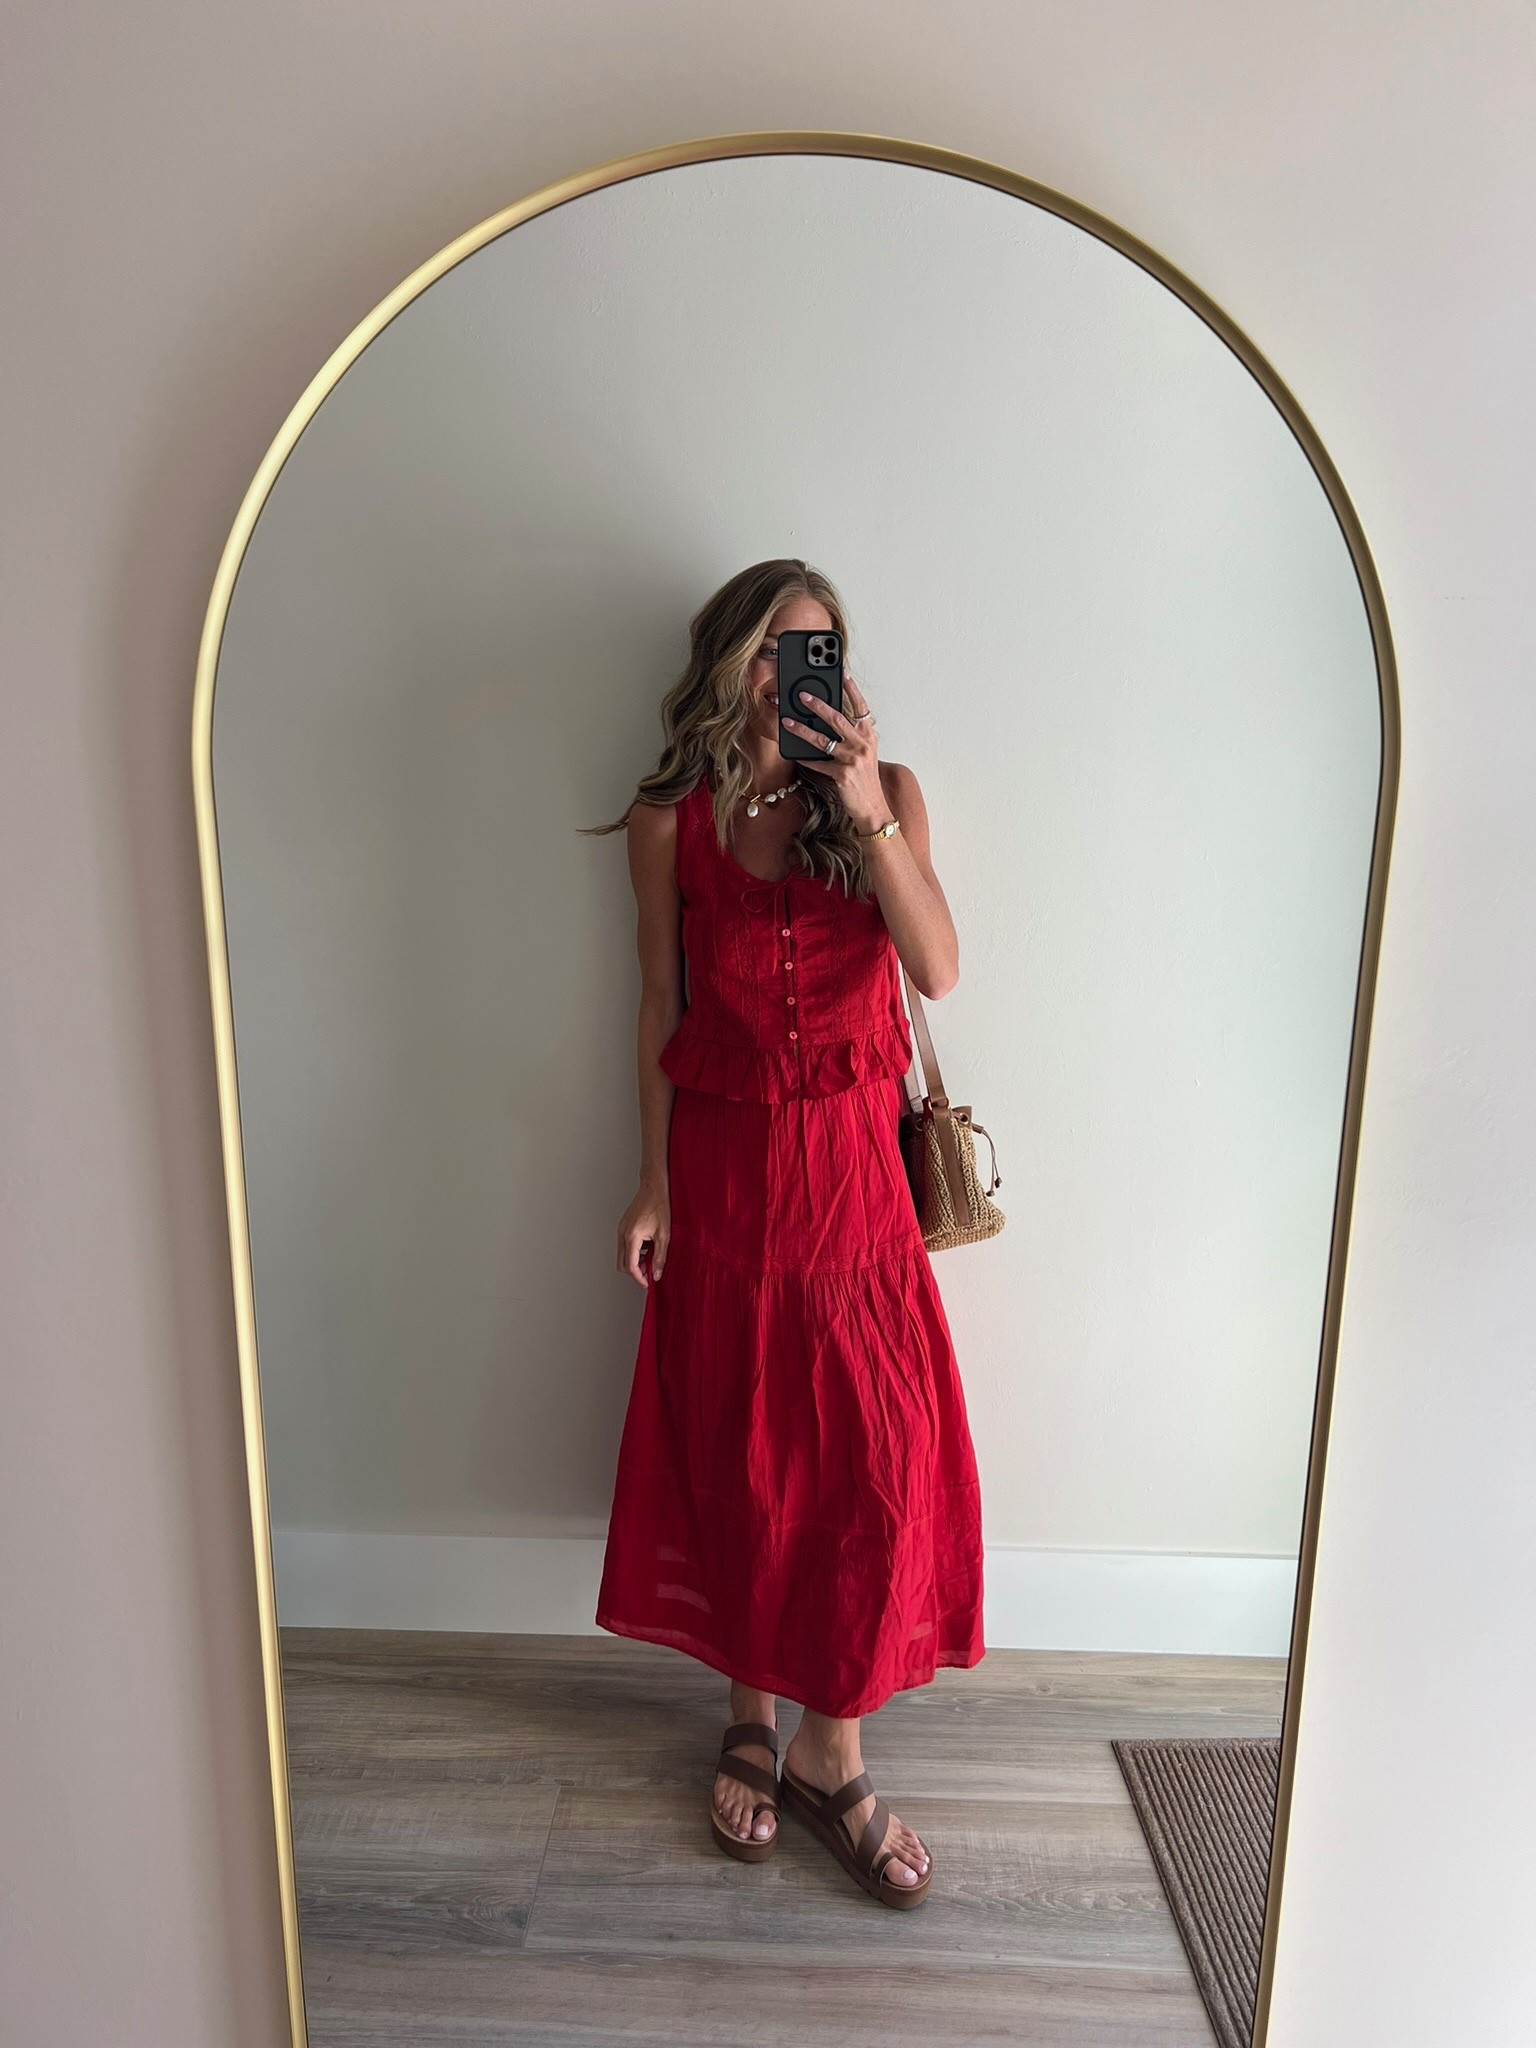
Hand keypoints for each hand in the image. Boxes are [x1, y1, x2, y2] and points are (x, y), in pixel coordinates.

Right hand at [617, 1182, 669, 1286]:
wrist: (653, 1188)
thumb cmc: (659, 1206)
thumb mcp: (664, 1235)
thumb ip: (660, 1257)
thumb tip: (656, 1274)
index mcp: (631, 1237)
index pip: (630, 1266)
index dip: (639, 1278)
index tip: (647, 1283)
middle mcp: (622, 1234)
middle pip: (622, 1264)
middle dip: (635, 1272)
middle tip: (649, 1272)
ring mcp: (621, 1230)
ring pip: (622, 1255)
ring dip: (634, 1261)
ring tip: (651, 1257)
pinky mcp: (623, 1226)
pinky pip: (624, 1245)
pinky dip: (634, 1252)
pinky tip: (647, 1247)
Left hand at [781, 669, 886, 832]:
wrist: (872, 807)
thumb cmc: (865, 779)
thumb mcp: (864, 753)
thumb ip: (852, 735)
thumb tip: (829, 719)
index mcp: (869, 736)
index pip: (861, 707)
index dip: (852, 690)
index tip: (842, 674)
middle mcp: (862, 745)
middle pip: (837, 718)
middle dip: (817, 705)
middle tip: (802, 695)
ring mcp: (852, 760)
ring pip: (822, 739)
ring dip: (802, 729)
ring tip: (787, 721)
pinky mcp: (842, 775)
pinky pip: (818, 763)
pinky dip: (805, 758)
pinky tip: (794, 753)